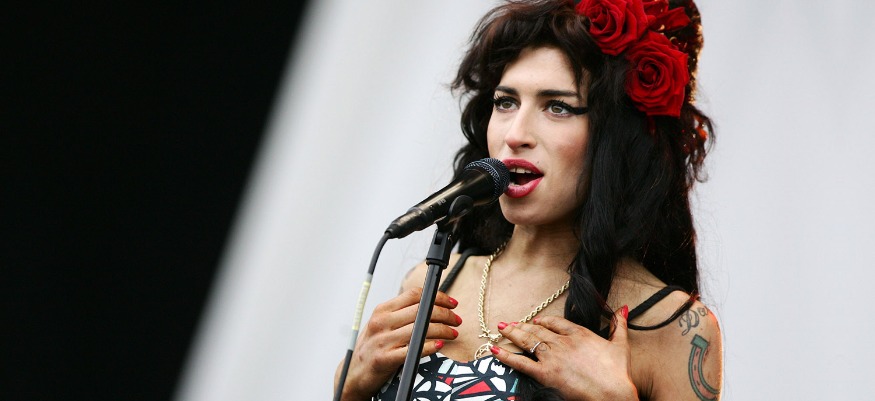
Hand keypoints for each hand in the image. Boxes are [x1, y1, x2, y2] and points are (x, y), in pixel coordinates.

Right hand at [336, 287, 461, 400]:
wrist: (353, 373)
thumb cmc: (371, 347)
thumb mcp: (381, 324)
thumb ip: (401, 314)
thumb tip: (431, 304)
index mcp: (382, 310)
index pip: (415, 295)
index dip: (437, 296)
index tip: (451, 302)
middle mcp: (382, 322)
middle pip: (421, 310)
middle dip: (445, 313)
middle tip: (456, 320)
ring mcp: (383, 340)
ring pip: (421, 328)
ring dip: (443, 330)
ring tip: (453, 333)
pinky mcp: (385, 359)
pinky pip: (413, 349)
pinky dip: (429, 346)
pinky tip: (439, 345)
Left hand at [489, 306, 637, 399]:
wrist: (612, 393)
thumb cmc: (618, 373)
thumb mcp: (620, 345)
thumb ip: (618, 325)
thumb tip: (623, 308)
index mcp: (580, 334)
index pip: (556, 323)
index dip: (544, 321)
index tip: (536, 321)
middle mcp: (563, 342)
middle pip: (538, 330)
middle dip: (522, 326)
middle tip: (509, 323)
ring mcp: (552, 357)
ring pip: (527, 341)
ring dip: (512, 334)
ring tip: (501, 328)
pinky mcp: (545, 373)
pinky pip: (520, 363)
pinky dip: (505, 356)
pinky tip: (494, 350)